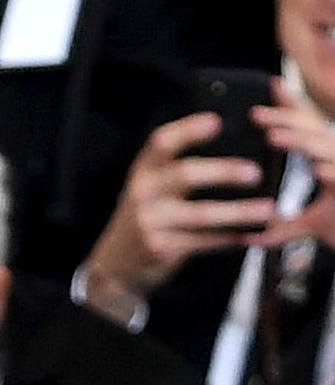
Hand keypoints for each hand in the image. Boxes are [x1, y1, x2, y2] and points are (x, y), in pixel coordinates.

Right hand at [84, 110, 275, 315]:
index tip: (216, 121)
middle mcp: (143, 192)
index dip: (187, 130)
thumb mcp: (152, 188)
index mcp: (143, 171)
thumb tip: (232, 152)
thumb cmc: (149, 218)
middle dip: (222, 171)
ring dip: (237, 212)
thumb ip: (179, 170)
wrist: (116, 263)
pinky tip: (251, 236)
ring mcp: (149, 221)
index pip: (161, 143)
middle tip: (254, 172)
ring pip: (199, 213)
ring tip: (267, 210)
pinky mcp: (160, 248)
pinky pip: (203, 242)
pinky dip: (230, 239)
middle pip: (183, 174)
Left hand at [256, 78, 334, 249]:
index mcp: (329, 162)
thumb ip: (282, 226)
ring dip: (302, 142)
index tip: (267, 92)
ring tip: (273, 138)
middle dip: (286, 119)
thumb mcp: (311, 227)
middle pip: (314, 131)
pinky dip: (333, 172)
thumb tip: (249, 235)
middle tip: (255, 115)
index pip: (309, 128)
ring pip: (328, 150)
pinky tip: (318, 170)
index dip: (291, 108)